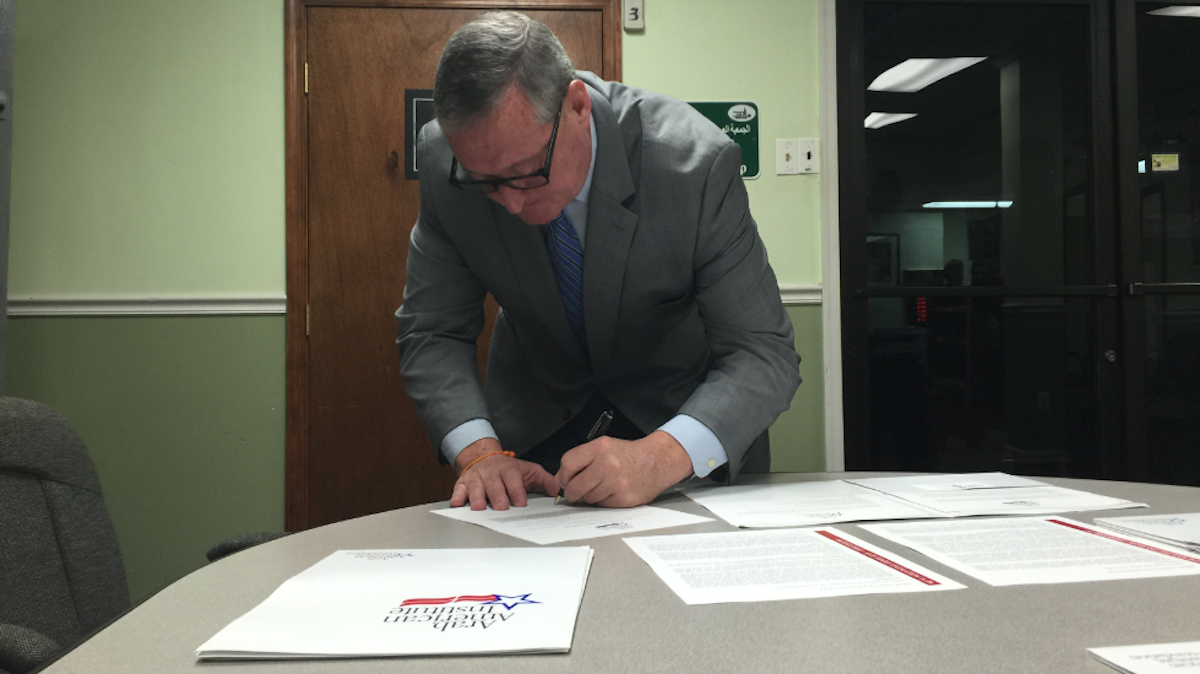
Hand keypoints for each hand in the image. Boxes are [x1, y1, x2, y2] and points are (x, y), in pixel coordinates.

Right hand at [450, 438, 558, 510]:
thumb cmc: (508, 469)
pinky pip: (458, 490)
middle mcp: (492, 473)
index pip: (513, 480)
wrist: (483, 456)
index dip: (517, 492)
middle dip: (498, 497)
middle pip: (494, 486)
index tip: (520, 503)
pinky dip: (457, 497)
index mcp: (509, 470)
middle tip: (501, 508)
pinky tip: (457, 504)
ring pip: (476, 488)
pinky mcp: (463, 483)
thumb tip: (560, 492)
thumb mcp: (529, 471)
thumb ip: (546, 481)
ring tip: (479, 508)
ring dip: (477, 498)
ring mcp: (476, 478)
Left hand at [556, 431, 693, 507]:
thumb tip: (559, 480)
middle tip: (576, 492)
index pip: (568, 463)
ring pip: (588, 498)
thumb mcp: (604, 447)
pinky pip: (602, 506)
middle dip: (572, 492)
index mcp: (600, 448)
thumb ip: (581, 460)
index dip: (563, 475)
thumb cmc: (628, 455)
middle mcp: (607, 464)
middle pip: (574, 486)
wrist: (656, 462)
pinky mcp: (624, 499)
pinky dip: (604, 501)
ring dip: (590, 496)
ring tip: (603, 486)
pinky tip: (613, 492)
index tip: (565, 480)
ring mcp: (616, 483)